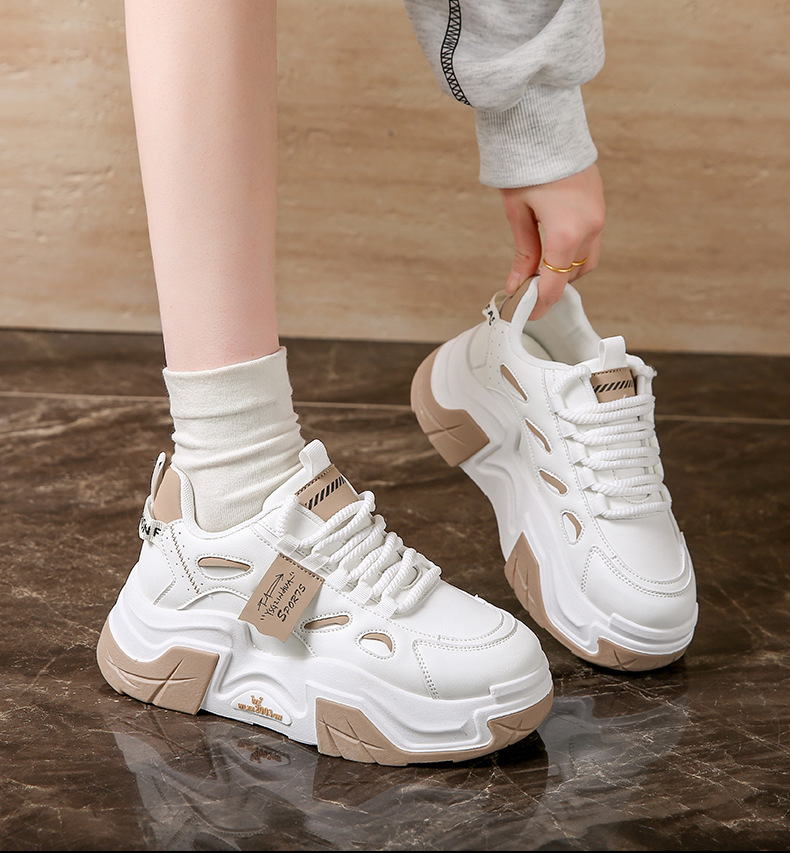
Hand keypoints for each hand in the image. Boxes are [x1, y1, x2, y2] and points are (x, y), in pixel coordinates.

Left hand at [500, 163, 604, 319]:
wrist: (546, 126)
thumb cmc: (526, 166)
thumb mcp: (517, 213)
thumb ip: (522, 253)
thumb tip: (516, 284)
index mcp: (565, 233)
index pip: (554, 284)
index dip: (539, 304)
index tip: (526, 314)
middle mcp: (589, 229)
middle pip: (572, 276)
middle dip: (551, 286)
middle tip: (526, 289)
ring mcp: (599, 217)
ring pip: (586, 262)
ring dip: (565, 271)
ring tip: (539, 267)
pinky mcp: (600, 206)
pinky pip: (591, 242)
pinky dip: (574, 253)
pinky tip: (554, 247)